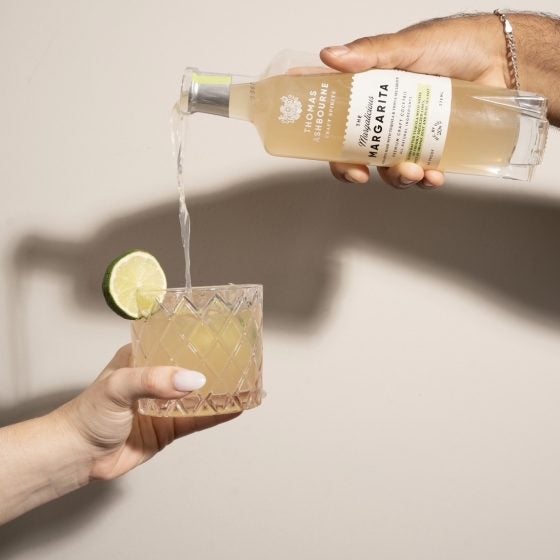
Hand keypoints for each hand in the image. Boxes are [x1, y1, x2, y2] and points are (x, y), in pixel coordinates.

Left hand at [56, 345, 238, 480]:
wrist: (77, 457)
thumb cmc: (87, 415)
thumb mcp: (118, 386)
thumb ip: (153, 381)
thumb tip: (192, 380)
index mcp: (143, 357)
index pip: (174, 339)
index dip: (197, 334)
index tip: (221, 329)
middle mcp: (156, 378)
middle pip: (191, 366)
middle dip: (214, 362)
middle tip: (241, 356)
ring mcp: (164, 403)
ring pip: (198, 393)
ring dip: (220, 389)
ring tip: (246, 381)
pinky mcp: (169, 427)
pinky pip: (198, 419)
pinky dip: (218, 414)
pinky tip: (236, 408)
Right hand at [320, 13, 509, 188]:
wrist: (502, 58)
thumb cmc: (455, 44)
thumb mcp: (407, 46)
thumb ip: (370, 53)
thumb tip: (331, 56)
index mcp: (372, 95)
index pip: (337, 119)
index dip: (323, 135)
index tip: (319, 147)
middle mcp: (387, 119)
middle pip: (356, 153)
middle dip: (353, 170)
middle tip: (359, 173)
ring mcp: (410, 136)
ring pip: (390, 169)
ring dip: (396, 177)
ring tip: (411, 170)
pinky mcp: (435, 150)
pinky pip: (423, 174)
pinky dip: (425, 180)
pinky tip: (432, 175)